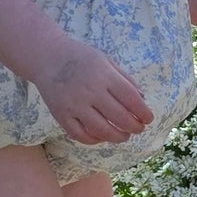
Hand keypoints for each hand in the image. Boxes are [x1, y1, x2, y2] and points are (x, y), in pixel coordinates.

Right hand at [34, 45, 153, 143]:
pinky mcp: (61, 115)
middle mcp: (90, 91)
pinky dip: (94, 140)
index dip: (143, 112)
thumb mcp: (107, 61)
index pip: (131, 99)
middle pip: (119, 117)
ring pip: (102, 130)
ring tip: (124, 136)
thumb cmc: (81, 58)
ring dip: (118, 137)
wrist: (47, 57)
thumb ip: (125, 79)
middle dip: (134, 127)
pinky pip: (80, 135)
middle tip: (139, 129)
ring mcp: (75, 105)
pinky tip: (102, 136)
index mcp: (105, 75)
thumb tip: (142, 100)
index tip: (148, 119)